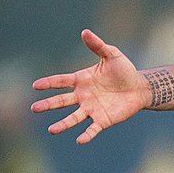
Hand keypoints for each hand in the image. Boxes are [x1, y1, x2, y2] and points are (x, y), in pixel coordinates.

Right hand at [30, 29, 146, 144]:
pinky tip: (79, 140)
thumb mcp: (112, 55)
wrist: (139, 88)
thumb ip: (97, 46)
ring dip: (62, 124)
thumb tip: (84, 31)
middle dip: (48, 105)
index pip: (61, 81)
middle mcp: (83, 96)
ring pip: (73, 118)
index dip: (48, 83)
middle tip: (34, 109)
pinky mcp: (102, 120)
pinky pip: (92, 129)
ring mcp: (91, 109)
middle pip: (61, 101)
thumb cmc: (124, 70)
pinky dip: (86, 135)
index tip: (35, 86)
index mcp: (82, 80)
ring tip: (51, 130)